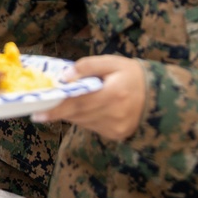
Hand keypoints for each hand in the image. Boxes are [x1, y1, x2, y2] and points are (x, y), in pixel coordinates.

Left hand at [31, 55, 145, 140]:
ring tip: (55, 107)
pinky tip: (79, 109)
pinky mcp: (116, 134)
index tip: (38, 113)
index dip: (57, 109)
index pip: (79, 103)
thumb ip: (87, 66)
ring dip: (68, 115)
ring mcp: (116, 127)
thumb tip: (65, 76)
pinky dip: (82, 118)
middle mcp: (115, 114)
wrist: (159, 96)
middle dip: (57, 113)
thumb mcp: (112, 62)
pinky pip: (91, 126)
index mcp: (114, 94)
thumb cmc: (132, 75)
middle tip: (38, 112)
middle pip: (78, 115)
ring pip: (83, 122)